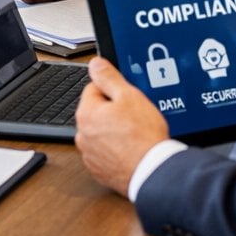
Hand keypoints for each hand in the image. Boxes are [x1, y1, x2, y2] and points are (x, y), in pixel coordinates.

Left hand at [76, 56, 169, 194]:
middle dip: (114, 111)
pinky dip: (116, 150)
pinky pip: (106, 153)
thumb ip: (109, 77)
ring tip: (135, 134)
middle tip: (135, 116)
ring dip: (114, 131)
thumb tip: (95, 64)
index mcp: (86, 113)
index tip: (127, 97)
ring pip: (101, 133)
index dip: (114, 90)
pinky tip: (132, 150)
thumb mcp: (129, 96)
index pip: (94, 89)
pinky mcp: (100, 171)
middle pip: (97, 112)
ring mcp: (90, 155)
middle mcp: (82, 135)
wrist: (152, 171)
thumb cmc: (142, 136)